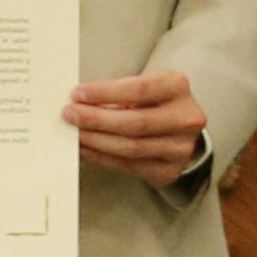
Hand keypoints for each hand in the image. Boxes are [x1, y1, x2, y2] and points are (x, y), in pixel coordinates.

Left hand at [65, 67, 207, 189]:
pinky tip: (87, 150)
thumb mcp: (145, 86)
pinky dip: (103, 158)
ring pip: (131, 148)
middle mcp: (185, 118)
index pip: (139, 89)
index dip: (105, 92)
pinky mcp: (168, 170)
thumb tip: (80, 103)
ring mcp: (180, 147)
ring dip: (97, 142)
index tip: (79, 94)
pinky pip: (129, 166)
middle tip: (72, 115)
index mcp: (177, 87)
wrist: (181, 126)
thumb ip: (118, 92)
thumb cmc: (157, 101)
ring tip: (77, 134)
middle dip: (97, 120)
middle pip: (135, 122)